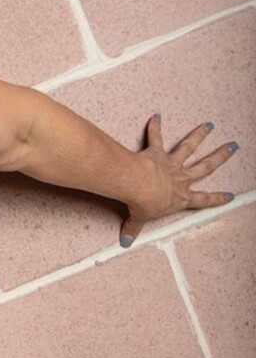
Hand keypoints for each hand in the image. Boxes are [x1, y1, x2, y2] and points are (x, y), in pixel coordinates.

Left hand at [120, 113, 237, 246]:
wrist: (138, 186)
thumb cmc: (143, 204)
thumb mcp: (139, 219)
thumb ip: (134, 228)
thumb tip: (126, 241)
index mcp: (181, 198)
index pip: (204, 200)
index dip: (217, 199)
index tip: (230, 196)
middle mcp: (180, 179)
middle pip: (206, 166)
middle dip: (220, 156)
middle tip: (232, 146)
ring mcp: (170, 164)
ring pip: (188, 147)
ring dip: (198, 135)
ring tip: (208, 125)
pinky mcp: (157, 153)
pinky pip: (156, 138)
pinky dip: (155, 127)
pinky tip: (156, 116)